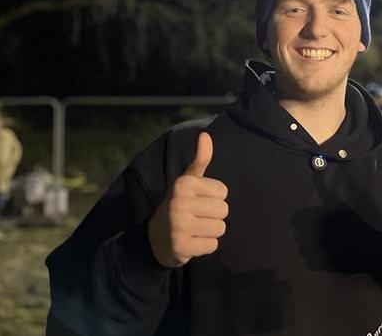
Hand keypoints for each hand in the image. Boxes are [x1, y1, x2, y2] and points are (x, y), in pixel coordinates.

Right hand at [147, 132, 228, 267]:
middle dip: (214, 216)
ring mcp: (178, 225)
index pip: (223, 191)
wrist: (157, 237)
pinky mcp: (181, 246)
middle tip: (197, 217)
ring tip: (195, 229)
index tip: (198, 201)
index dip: (214, 198)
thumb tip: (205, 135)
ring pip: (220, 228)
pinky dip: (205, 246)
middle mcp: (179, 202)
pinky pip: (213, 246)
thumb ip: (200, 159)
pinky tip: (192, 241)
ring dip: (211, 232)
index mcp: (183, 184)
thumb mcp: (188, 181)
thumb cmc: (179, 204)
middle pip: (224, 210)